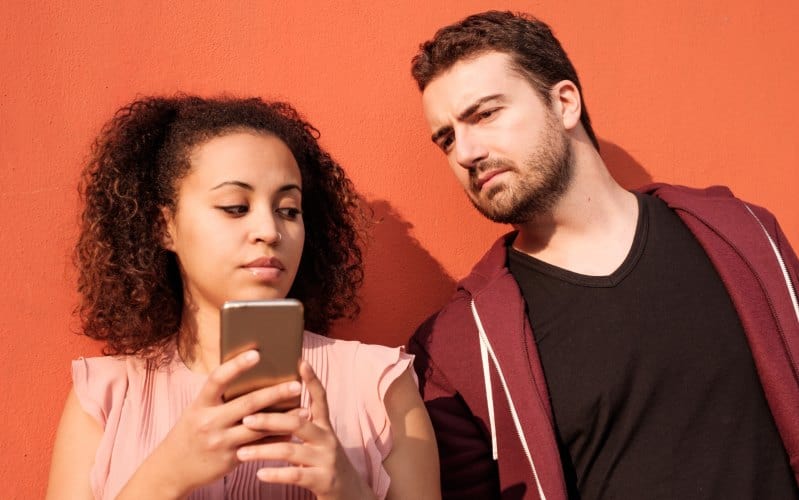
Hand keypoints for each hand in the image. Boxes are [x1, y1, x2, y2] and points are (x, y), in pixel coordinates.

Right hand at [119, 350, 304, 498]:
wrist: (173, 468)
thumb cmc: (192, 430)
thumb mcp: (198, 410)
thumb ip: (220, 396)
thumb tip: (254, 375)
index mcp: (200, 404)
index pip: (217, 379)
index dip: (236, 365)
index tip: (257, 353)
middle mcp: (209, 422)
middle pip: (247, 404)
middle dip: (274, 393)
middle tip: (296, 384)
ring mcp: (220, 443)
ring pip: (258, 428)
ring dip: (284, 419)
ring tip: (305, 410)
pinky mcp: (230, 459)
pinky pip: (259, 447)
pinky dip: (277, 439)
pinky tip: (293, 431)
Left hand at [237, 360, 376, 499]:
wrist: (349, 494)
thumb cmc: (324, 464)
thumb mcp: (318, 441)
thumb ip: (301, 425)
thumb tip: (273, 407)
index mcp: (325, 426)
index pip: (320, 398)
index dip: (312, 380)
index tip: (301, 361)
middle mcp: (328, 439)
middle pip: (298, 423)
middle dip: (271, 419)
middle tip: (246, 418)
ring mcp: (326, 460)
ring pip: (292, 450)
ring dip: (264, 450)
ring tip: (241, 452)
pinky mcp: (323, 480)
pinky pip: (296, 475)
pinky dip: (276, 474)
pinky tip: (259, 474)